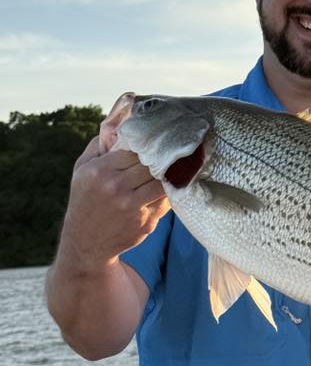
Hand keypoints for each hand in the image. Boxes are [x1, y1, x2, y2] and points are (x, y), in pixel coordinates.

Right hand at [59, 135, 169, 269]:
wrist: (86, 241)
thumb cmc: (85, 199)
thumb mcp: (82, 169)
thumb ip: (99, 145)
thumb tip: (122, 124)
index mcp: (100, 170)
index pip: (135, 150)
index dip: (146, 148)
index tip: (155, 145)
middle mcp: (116, 188)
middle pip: (151, 165)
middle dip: (160, 160)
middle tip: (171, 154)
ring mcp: (132, 207)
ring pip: (163, 182)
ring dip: (168, 177)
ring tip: (172, 170)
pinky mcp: (145, 222)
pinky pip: (165, 202)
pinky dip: (168, 194)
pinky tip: (168, 189)